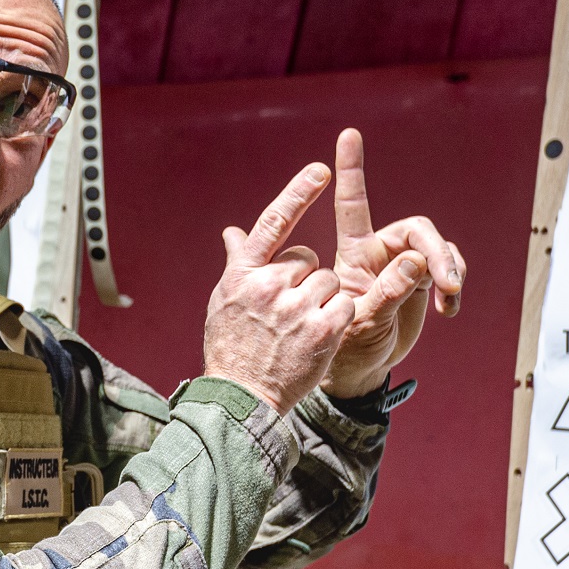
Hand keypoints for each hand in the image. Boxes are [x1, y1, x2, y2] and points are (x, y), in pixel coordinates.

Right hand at [201, 162, 352, 414]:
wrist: (242, 398)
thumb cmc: (231, 346)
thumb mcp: (225, 300)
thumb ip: (237, 262)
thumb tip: (232, 231)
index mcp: (243, 273)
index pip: (274, 222)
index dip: (298, 193)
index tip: (320, 170)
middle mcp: (268, 284)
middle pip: (308, 260)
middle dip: (305, 280)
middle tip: (289, 313)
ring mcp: (295, 307)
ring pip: (328, 282)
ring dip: (323, 301)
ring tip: (301, 328)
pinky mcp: (322, 329)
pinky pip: (344, 305)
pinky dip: (337, 317)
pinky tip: (319, 336)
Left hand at [320, 128, 465, 401]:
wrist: (360, 369)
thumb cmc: (347, 346)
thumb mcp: (362, 323)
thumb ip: (388, 293)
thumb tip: (416, 263)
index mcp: (353, 253)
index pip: (352, 203)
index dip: (351, 169)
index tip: (348, 134)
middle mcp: (379, 251)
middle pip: (416, 228)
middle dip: (437, 250)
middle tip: (449, 281)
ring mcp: (403, 264)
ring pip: (437, 246)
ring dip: (451, 267)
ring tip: (448, 297)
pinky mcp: (422, 280)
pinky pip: (449, 267)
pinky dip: (455, 283)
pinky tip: (447, 309)